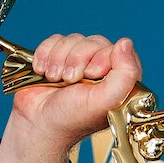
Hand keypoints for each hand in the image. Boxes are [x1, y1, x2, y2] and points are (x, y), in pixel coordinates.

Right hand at [0, 34, 141, 162]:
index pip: (120, 50)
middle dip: (77, 60)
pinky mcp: (58, 57)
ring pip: (74, 39)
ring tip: (56, 80)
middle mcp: (102, 69)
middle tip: (70, 81)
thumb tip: (126, 42)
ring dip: (59, 59)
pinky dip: (45, 54)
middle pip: (96, 42)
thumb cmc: (72, 117)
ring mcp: (79, 62)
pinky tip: (43, 72)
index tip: (91, 75)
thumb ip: (125, 74)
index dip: (103, 58)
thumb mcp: (105, 100)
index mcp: (119, 80)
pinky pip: (55, 40)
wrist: (37, 123)